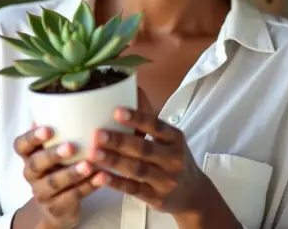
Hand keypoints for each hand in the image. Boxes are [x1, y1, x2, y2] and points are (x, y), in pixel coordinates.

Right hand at [13, 125, 99, 228]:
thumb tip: (72, 97)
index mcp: (28, 155)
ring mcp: (42, 192)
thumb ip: (59, 129)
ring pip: (54, 183)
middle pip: (35, 165)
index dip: (32, 137)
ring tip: (90, 164)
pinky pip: (73, 196)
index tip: (47, 129)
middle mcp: (31, 173)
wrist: (58, 204)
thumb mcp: (53, 148)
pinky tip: (102, 177)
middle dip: (53, 155)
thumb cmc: (58, 165)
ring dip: (73, 173)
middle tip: (71, 146)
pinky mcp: (58, 207)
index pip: (20, 145)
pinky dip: (88, 187)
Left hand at [85, 104, 208, 216]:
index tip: (116, 111)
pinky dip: (116, 183)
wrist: (194, 194)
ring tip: (93, 154)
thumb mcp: (170, 139)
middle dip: (119, 141)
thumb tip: (134, 88)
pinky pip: (134, 189)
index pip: (156, 125)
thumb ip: (150, 120)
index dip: (137, 118)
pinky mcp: (157, 198)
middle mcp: (173, 158)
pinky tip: (100, 177)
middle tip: (96, 134)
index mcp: (175, 138)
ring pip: (137, 169)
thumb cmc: (174, 159)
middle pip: (144, 148)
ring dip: (114, 161)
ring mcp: (166, 180)